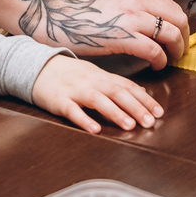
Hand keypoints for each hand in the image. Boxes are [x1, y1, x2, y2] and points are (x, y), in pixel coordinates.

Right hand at [16, 0, 189, 68]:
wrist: (57, 16)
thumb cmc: (83, 13)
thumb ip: (137, 7)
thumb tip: (157, 24)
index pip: (173, 6)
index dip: (181, 26)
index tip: (179, 38)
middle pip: (179, 19)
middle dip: (184, 39)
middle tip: (179, 52)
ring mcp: (132, 16)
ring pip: (172, 34)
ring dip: (175, 51)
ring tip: (169, 60)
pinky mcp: (124, 35)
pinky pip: (155, 50)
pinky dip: (160, 61)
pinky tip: (156, 66)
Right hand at [31, 56, 163, 134]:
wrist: (36, 67)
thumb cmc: (68, 74)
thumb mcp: (93, 75)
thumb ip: (114, 84)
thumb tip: (139, 93)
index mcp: (100, 76)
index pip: (127, 86)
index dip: (144, 99)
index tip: (159, 113)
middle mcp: (90, 81)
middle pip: (116, 92)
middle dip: (135, 107)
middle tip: (150, 122)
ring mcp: (74, 90)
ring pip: (97, 99)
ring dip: (115, 112)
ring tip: (129, 125)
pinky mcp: (58, 100)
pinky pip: (72, 110)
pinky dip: (84, 119)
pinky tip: (94, 129)